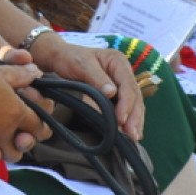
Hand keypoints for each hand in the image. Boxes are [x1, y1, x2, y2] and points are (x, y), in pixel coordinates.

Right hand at [0, 61, 50, 162]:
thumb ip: (20, 74)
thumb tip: (35, 72)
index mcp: (16, 113)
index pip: (39, 126)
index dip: (40, 124)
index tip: (34, 118)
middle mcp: (4, 132)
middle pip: (22, 148)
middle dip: (22, 142)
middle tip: (15, 130)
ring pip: (2, 156)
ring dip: (3, 149)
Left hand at [29, 38, 143, 140]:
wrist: (61, 57)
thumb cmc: (69, 58)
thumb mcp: (81, 65)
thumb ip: (96, 78)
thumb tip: (112, 93)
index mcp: (118, 61)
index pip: (128, 85)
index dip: (127, 104)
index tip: (121, 119)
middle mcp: (123, 72)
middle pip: (134, 96)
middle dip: (134, 116)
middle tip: (132, 135)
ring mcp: (121, 82)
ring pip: (134, 103)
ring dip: (134, 121)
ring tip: (133, 138)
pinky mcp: (117, 92)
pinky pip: (126, 107)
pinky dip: (128, 119)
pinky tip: (128, 133)